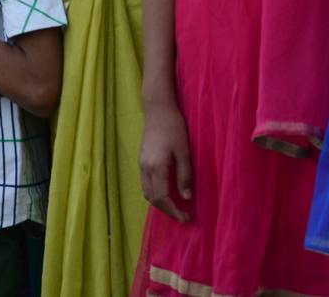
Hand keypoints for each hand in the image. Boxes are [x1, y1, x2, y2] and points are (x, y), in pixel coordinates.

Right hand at [139, 99, 193, 222]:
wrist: (157, 109)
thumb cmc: (173, 128)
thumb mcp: (184, 152)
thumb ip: (184, 175)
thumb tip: (186, 197)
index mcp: (156, 167)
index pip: (162, 198)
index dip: (174, 211)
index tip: (186, 218)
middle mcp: (145, 168)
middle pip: (152, 198)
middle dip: (166, 210)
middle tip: (182, 215)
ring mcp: (141, 163)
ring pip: (147, 191)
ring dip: (160, 202)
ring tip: (176, 205)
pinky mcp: (142, 159)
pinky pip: (146, 183)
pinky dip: (156, 192)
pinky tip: (168, 191)